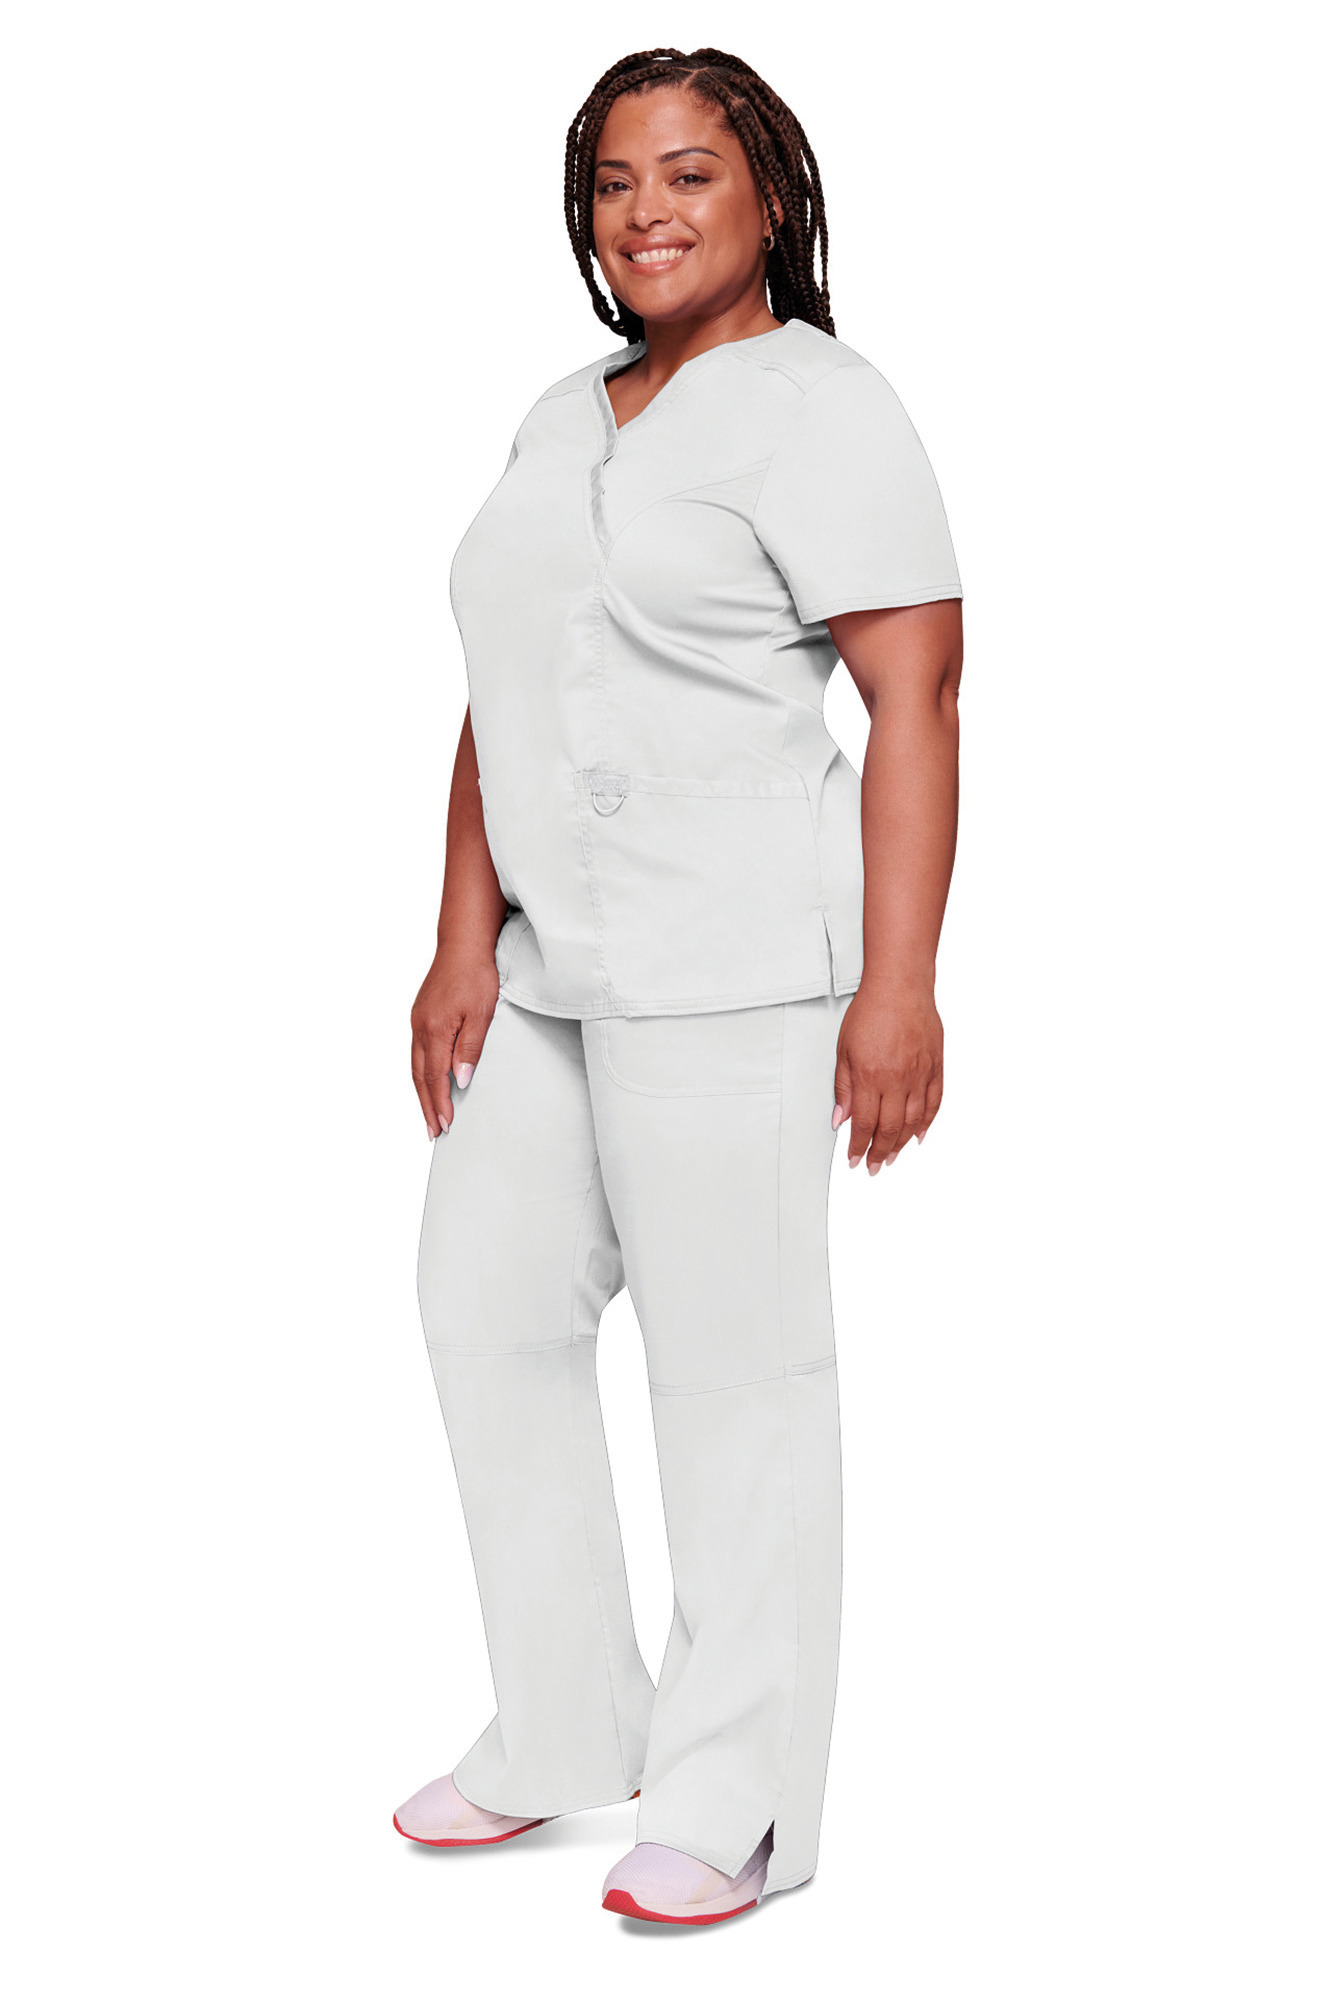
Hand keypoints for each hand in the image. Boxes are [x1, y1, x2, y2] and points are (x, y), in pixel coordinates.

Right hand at [410, 946, 499, 1137]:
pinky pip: (417, 1053)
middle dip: (426, 1106)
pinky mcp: (420, 1016)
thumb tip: (460, 1081)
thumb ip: (470, 1048)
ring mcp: (417, 1021)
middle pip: (420, 1077)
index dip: (440, 1104)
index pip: (436, 1078)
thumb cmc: (476, 976)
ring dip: (422, 1093)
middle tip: (433, 1132)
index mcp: (435, 1030)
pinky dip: (421, 1073)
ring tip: (429, 1115)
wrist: (462, 945)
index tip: (445, 1126)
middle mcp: (420, 1028)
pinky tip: (428, 1082)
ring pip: (416, 1066)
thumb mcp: (481, 1014)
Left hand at [832, 984, 942, 1174]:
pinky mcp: (935, 1067)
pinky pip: (934, 1103)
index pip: (864, 1123)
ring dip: (901, 1143)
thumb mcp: (844, 1050)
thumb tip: (840, 1119)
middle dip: (879, 1152)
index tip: (854, 1160)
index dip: (858, 1146)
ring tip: (891, 1157)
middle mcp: (897, 1079)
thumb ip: (843, 1087)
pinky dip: (927, 1123)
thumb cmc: (870, 1012)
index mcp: (870, 1076)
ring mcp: (919, 1074)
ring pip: (913, 1121)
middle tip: (873, 1166)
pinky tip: (919, 1136)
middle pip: (890, 1128)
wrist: (900, 986)